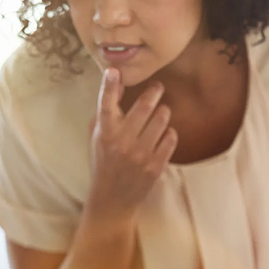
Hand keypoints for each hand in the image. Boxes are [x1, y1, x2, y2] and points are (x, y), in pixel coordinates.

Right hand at [85, 67, 178, 220]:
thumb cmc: (103, 162)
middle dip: (154, 92)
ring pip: (162, 119)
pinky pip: (171, 137)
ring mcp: (140, 155)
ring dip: (163, 112)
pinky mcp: (156, 165)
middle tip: (158, 88)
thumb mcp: (97, 136)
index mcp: (105, 133)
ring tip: (160, 113)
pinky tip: (162, 135)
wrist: (112, 199)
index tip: (114, 70)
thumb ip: (106, 111)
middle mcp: (122, 142)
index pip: (106, 104)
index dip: (109, 85)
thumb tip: (116, 82)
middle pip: (144, 106)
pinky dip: (169, 133)